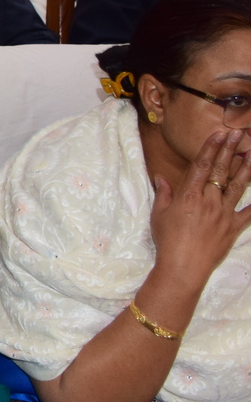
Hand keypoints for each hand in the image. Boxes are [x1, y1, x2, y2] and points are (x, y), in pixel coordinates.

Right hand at [149, 128, 250, 288]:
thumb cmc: (167, 241)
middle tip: (237, 135)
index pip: (201, 166)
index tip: (218, 134)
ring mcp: (224, 214)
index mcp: (189, 196)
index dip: (210, 148)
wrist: (183, 267)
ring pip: (238, 186)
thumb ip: (163, 194)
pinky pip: (250, 213)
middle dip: (229, 150)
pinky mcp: (234, 227)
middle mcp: (209, 201)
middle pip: (221, 171)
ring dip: (246, 168)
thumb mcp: (158, 215)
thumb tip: (161, 178)